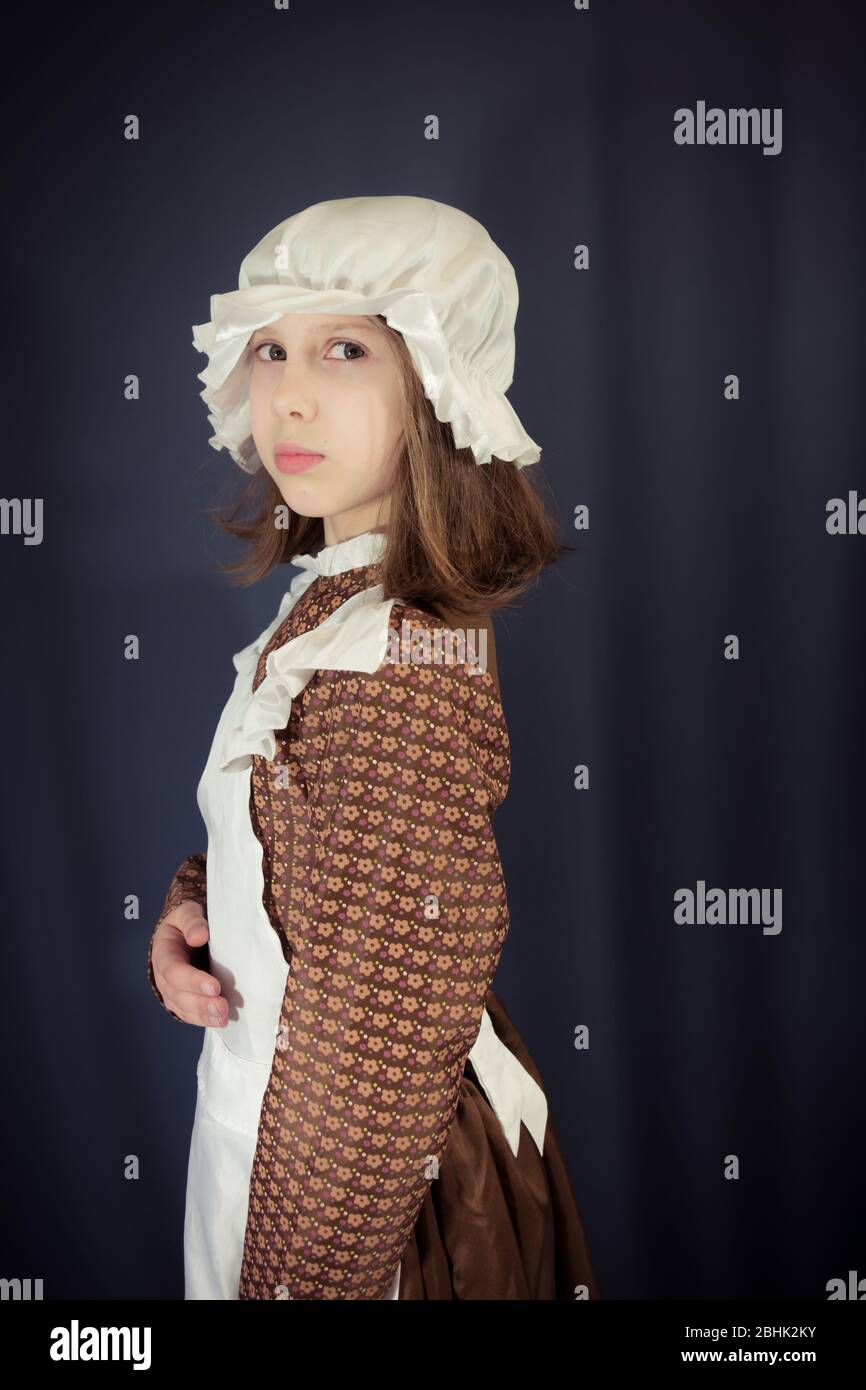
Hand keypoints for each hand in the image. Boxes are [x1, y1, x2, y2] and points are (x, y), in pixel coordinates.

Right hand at [151, 900, 225, 1026]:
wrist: (185, 932)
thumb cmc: (187, 922)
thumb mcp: (187, 912)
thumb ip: (192, 921)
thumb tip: (200, 935)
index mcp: (164, 953)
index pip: (174, 970)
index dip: (192, 980)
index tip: (214, 986)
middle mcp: (163, 976)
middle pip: (178, 994)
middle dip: (200, 1003)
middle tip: (222, 1007)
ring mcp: (171, 991)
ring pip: (183, 1008)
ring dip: (203, 1015)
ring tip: (223, 1018)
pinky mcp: (182, 1000)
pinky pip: (189, 1015)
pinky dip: (203, 1020)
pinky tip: (219, 1022)